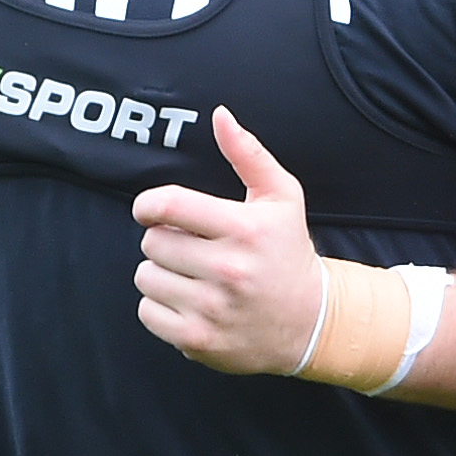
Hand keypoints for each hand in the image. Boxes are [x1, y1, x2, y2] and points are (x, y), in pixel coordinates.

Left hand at [130, 106, 323, 374]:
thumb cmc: (288, 251)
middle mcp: (229, 270)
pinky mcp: (199, 340)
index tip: (151, 210)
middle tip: (190, 248)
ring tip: (190, 275)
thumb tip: (220, 114)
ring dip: (160, 273)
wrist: (309, 323)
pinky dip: (160, 306)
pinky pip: (147, 312)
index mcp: (245, 229)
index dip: (148, 205)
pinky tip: (188, 301)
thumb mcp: (281, 196)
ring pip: (146, 276)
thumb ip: (248, 153)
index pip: (168, 205)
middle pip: (153, 242)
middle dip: (165, 241)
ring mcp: (212, 308)